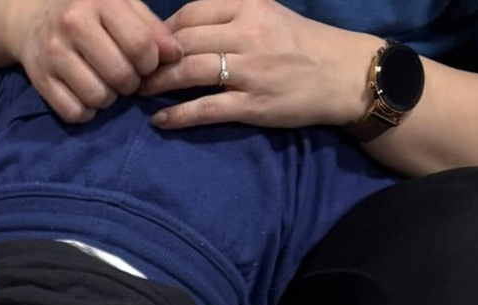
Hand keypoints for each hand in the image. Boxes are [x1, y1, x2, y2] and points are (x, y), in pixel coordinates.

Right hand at [20, 0, 183, 122]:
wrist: (32, 19)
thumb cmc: (89, 12)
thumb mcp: (122, 6)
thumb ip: (151, 29)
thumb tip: (176, 56)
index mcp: (100, 0)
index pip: (140, 45)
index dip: (151, 63)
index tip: (146, 64)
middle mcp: (74, 24)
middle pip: (120, 76)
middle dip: (131, 84)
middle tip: (125, 76)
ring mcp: (54, 53)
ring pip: (98, 98)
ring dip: (109, 99)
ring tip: (105, 84)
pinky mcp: (40, 80)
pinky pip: (74, 112)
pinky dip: (86, 111)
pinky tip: (86, 95)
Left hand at [141, 0, 377, 130]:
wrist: (345, 75)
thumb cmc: (303, 46)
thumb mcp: (268, 14)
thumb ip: (231, 15)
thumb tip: (186, 27)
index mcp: (250, 6)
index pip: (192, 12)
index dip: (161, 30)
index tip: (146, 44)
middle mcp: (248, 33)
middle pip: (184, 41)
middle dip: (152, 57)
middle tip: (132, 70)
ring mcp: (250, 70)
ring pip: (189, 72)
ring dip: (157, 84)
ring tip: (139, 92)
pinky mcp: (253, 104)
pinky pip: (205, 109)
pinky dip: (177, 115)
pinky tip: (159, 121)